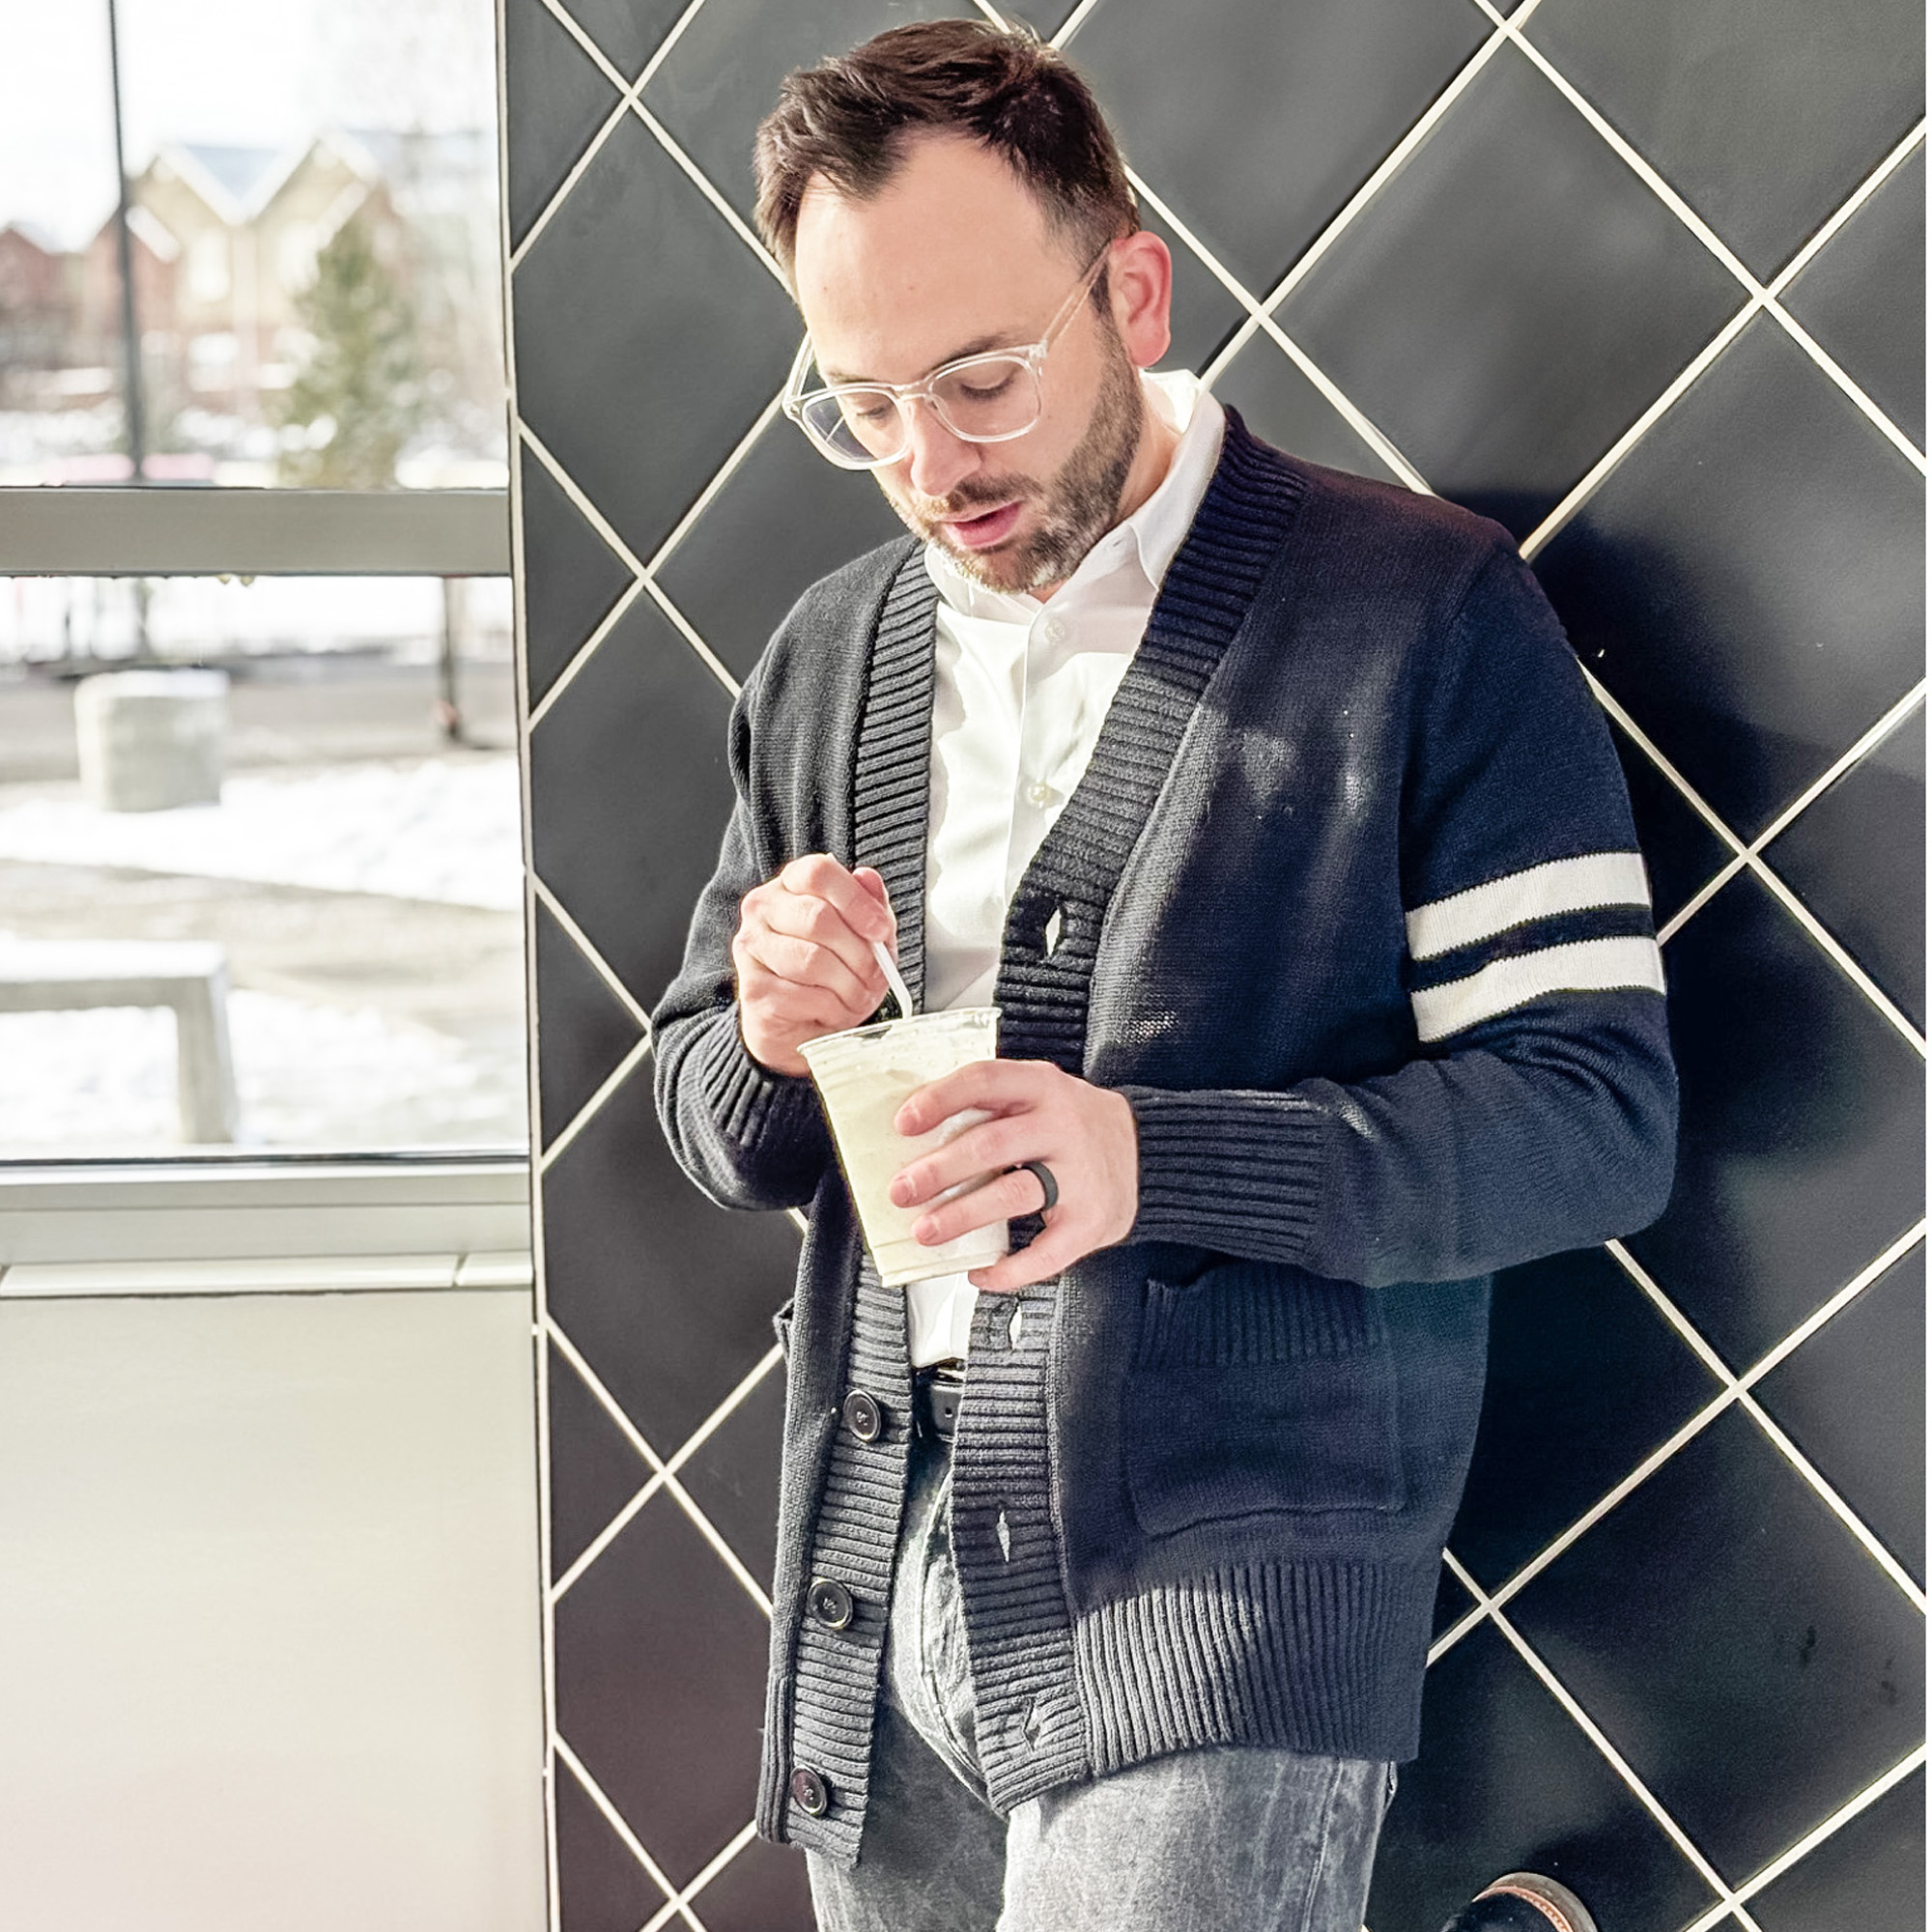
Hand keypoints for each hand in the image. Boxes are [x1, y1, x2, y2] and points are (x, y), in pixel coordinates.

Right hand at [733, 855, 895, 1076]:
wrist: (801, 1027)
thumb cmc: (832, 975)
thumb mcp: (863, 936)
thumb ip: (869, 906)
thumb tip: (868, 879)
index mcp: (790, 885)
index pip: (817, 873)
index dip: (855, 901)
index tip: (881, 929)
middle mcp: (762, 909)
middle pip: (818, 918)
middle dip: (859, 953)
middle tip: (876, 975)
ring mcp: (751, 948)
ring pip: (812, 960)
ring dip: (849, 986)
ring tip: (858, 997)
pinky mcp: (753, 989)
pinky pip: (804, 996)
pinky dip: (833, 1009)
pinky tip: (835, 1012)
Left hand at [888, 1059, 1138, 1291]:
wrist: (1143, 1149)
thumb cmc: (1071, 1123)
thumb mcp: (1035, 1095)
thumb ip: (988, 1106)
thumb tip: (913, 1137)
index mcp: (1041, 1086)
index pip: (985, 1081)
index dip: (939, 1100)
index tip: (904, 1123)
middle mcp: (1062, 1125)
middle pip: (991, 1144)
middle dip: (939, 1171)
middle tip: (902, 1191)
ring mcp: (1080, 1174)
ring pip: (1014, 1194)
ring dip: (963, 1215)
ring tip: (927, 1232)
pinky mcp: (1091, 1219)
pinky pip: (1047, 1252)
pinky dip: (1010, 1268)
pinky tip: (981, 1271)